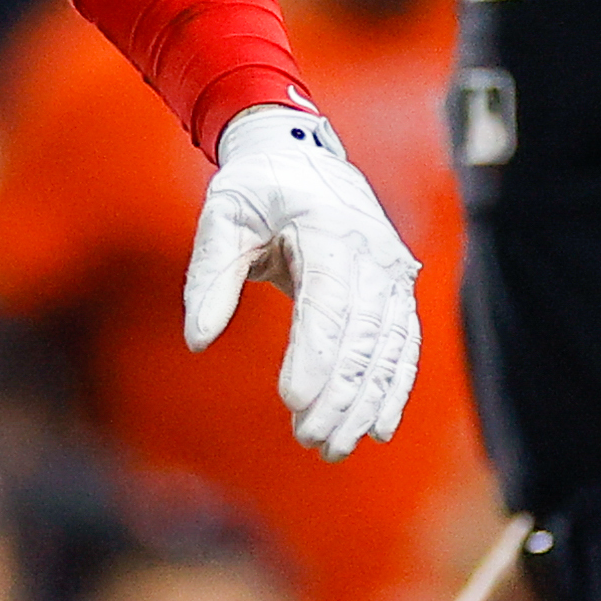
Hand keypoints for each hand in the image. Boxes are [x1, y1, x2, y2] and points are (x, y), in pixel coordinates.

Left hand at [186, 106, 421, 458]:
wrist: (302, 155)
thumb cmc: (257, 189)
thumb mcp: (222, 217)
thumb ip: (208, 276)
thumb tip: (198, 339)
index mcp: (328, 226)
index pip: (328, 301)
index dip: (314, 355)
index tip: (293, 401)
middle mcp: (372, 249)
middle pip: (362, 334)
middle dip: (338, 392)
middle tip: (309, 438)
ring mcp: (392, 268)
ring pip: (387, 346)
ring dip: (366, 401)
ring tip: (336, 445)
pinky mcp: (397, 287)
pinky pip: (403, 343)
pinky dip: (393, 386)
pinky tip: (378, 427)